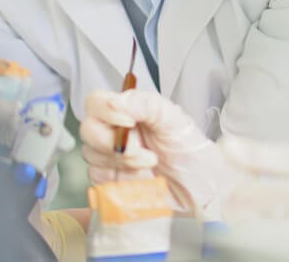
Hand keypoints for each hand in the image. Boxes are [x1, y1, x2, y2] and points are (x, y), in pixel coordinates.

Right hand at [80, 90, 234, 218]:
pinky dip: (119, 180)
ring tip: (150, 164)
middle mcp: (113, 131)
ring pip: (93, 156)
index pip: (95, 102)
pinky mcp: (110, 182)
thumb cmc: (188, 151)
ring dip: (123, 163)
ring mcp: (109, 157)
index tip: (129, 122)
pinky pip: (98, 179)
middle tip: (143, 151)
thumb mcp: (174, 119)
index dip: (105, 110)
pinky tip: (139, 179)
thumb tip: (119, 101)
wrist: (200, 187)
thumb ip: (146, 103)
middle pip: (88, 130)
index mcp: (126, 111)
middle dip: (114, 143)